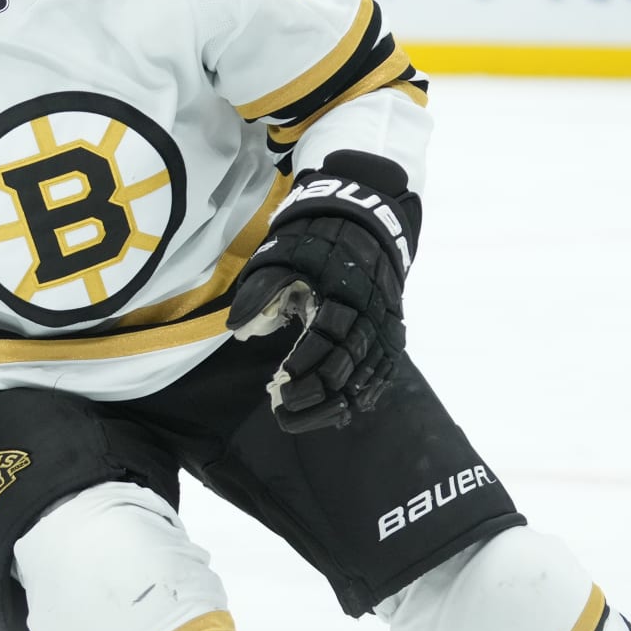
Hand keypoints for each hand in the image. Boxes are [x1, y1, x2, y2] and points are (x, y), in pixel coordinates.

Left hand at [227, 151, 419, 432]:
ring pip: (369, 370)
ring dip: (342, 398)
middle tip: (288, 414)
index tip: (279, 392)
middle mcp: (371, 310)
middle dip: (319, 394)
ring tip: (316, 420)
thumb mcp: (281, 253)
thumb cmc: (314, 234)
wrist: (364, 211)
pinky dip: (371, 387)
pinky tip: (353, 406)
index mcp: (342, 290)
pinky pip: (386, 363)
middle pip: (348, 364)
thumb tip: (237, 330)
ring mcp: (386, 318)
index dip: (303, 369)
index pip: (325, 341)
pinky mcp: (392, 322)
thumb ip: (261, 290)